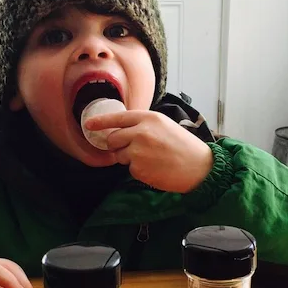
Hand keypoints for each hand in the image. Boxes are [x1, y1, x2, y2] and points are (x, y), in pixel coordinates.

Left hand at [83, 109, 213, 192]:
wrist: (199, 167)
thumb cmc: (184, 147)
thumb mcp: (165, 125)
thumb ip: (144, 125)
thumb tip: (124, 129)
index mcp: (148, 118)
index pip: (118, 118)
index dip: (101, 121)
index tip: (89, 124)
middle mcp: (140, 132)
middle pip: (113, 138)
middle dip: (117, 145)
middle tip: (133, 150)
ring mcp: (138, 151)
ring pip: (119, 155)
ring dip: (129, 159)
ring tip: (151, 159)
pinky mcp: (138, 168)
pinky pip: (129, 169)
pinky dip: (139, 170)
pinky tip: (154, 169)